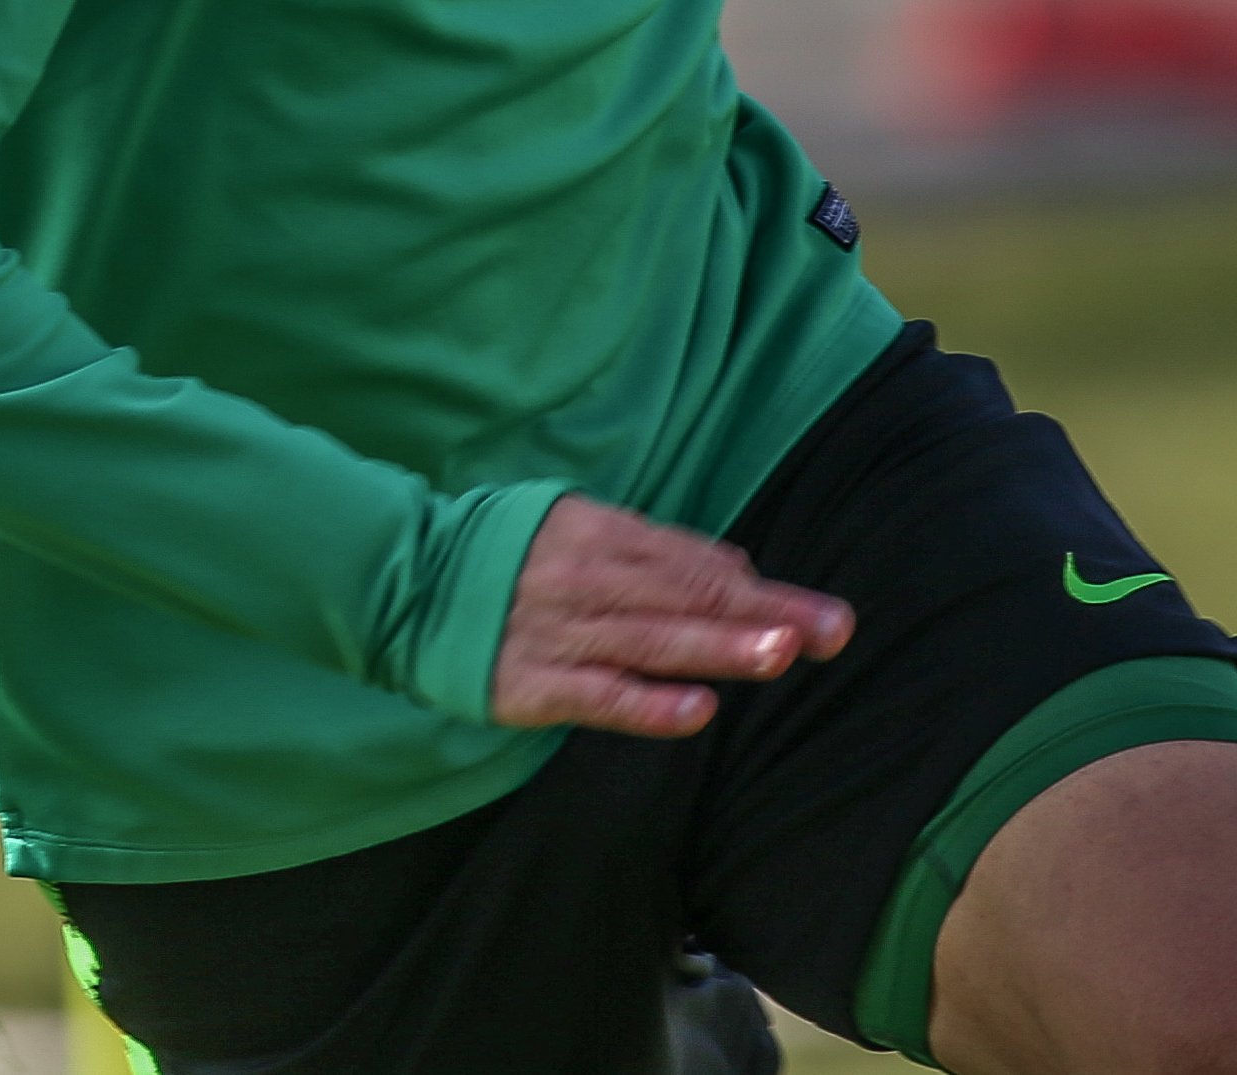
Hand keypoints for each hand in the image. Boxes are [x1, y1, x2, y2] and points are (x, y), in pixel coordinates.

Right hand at [487, 492, 852, 736]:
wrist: (407, 582)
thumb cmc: (511, 554)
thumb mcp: (577, 526)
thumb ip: (652, 549)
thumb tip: (736, 571)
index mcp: (598, 531)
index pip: (691, 563)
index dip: (758, 590)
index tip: (820, 615)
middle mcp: (583, 577)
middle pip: (685, 598)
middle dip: (761, 616)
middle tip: (829, 632)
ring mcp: (557, 633)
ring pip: (651, 641)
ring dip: (718, 649)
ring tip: (780, 654)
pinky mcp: (531, 685)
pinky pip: (598, 696)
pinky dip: (648, 704)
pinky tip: (696, 710)